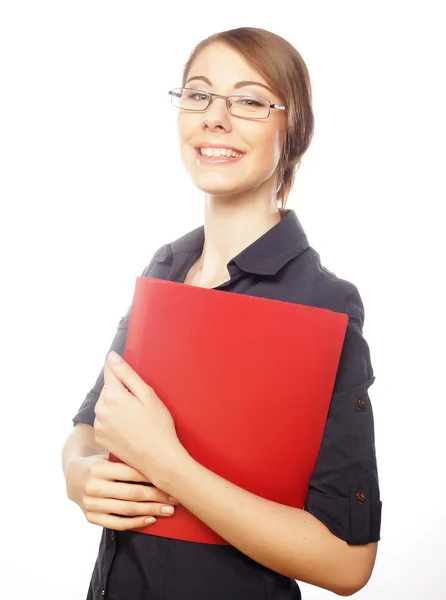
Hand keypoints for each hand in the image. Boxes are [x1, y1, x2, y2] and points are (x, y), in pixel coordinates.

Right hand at [66, 455, 179, 530]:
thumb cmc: (101, 462)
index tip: (172, 480)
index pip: (131, 473)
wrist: (73, 476)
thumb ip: (129, 458)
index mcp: (99, 468)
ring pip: (127, 509)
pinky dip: (135, 523)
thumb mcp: (109, 455)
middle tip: (175, 498)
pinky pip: (116, 524)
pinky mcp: (90, 517)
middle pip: (132, 493)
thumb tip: (163, 460)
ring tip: (168, 510)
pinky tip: (151, 519)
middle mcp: (93, 486)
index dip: (153, 477)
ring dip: (151, 510)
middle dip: (157, 496)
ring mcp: (91, 504)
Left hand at [93, 351, 186, 482]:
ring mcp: (99, 426)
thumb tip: (110, 357)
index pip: (109, 371)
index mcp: (113, 396)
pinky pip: (105, 420)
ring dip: (117, 405)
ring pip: (105, 405)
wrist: (158, 460)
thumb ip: (126, 374)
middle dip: (121, 390)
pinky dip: (114, 420)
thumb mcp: (147, 395)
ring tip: (136, 418)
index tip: (129, 375)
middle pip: (108, 389)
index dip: (120, 370)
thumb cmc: (159, 426)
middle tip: (141, 403)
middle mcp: (101, 410)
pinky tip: (130, 428)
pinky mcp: (100, 438)